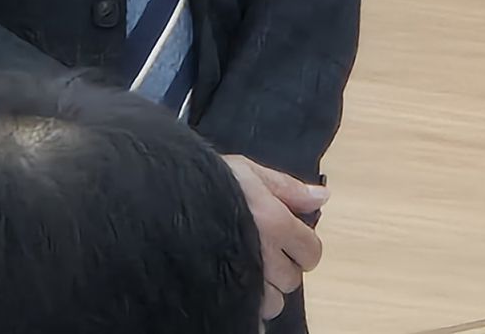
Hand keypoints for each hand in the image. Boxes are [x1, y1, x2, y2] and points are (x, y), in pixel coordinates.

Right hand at [221, 154, 327, 320]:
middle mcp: (264, 255)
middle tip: (261, 249)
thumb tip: (323, 197)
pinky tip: (236, 286)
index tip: (288, 239)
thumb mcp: (247, 171)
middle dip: (282, 266)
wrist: (162, 197)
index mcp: (275, 223)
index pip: (312, 251)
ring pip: (272, 302)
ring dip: (264, 288)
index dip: (303, 246)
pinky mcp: (225, 294)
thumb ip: (288, 187)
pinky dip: (248, 303)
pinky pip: (250, 313)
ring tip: (245, 267)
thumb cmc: (205, 181)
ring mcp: (244, 279)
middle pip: (292, 279)